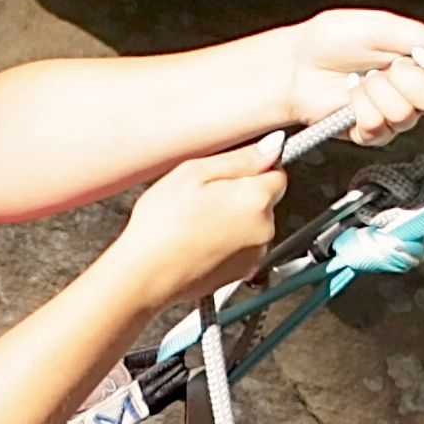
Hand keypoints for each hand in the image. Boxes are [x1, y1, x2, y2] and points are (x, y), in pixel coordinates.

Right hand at [111, 140, 289, 310]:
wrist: (146, 275)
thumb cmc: (163, 226)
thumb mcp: (195, 172)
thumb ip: (240, 158)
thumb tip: (272, 148)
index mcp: (257, 199)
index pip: (277, 173)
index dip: (252, 168)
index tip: (227, 174)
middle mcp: (264, 229)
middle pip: (264, 200)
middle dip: (239, 195)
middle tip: (202, 197)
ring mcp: (254, 254)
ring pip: (251, 224)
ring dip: (231, 219)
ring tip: (196, 221)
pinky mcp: (240, 272)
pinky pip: (240, 247)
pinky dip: (224, 242)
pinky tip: (198, 240)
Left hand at [260, 6, 423, 148]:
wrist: (296, 62)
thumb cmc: (332, 39)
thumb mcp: (380, 25)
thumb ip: (421, 35)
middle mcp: (415, 91)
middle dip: (405, 78)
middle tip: (384, 65)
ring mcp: (394, 115)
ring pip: (405, 114)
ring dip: (377, 91)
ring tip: (359, 78)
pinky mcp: (371, 133)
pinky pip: (378, 126)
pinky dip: (359, 105)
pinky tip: (349, 94)